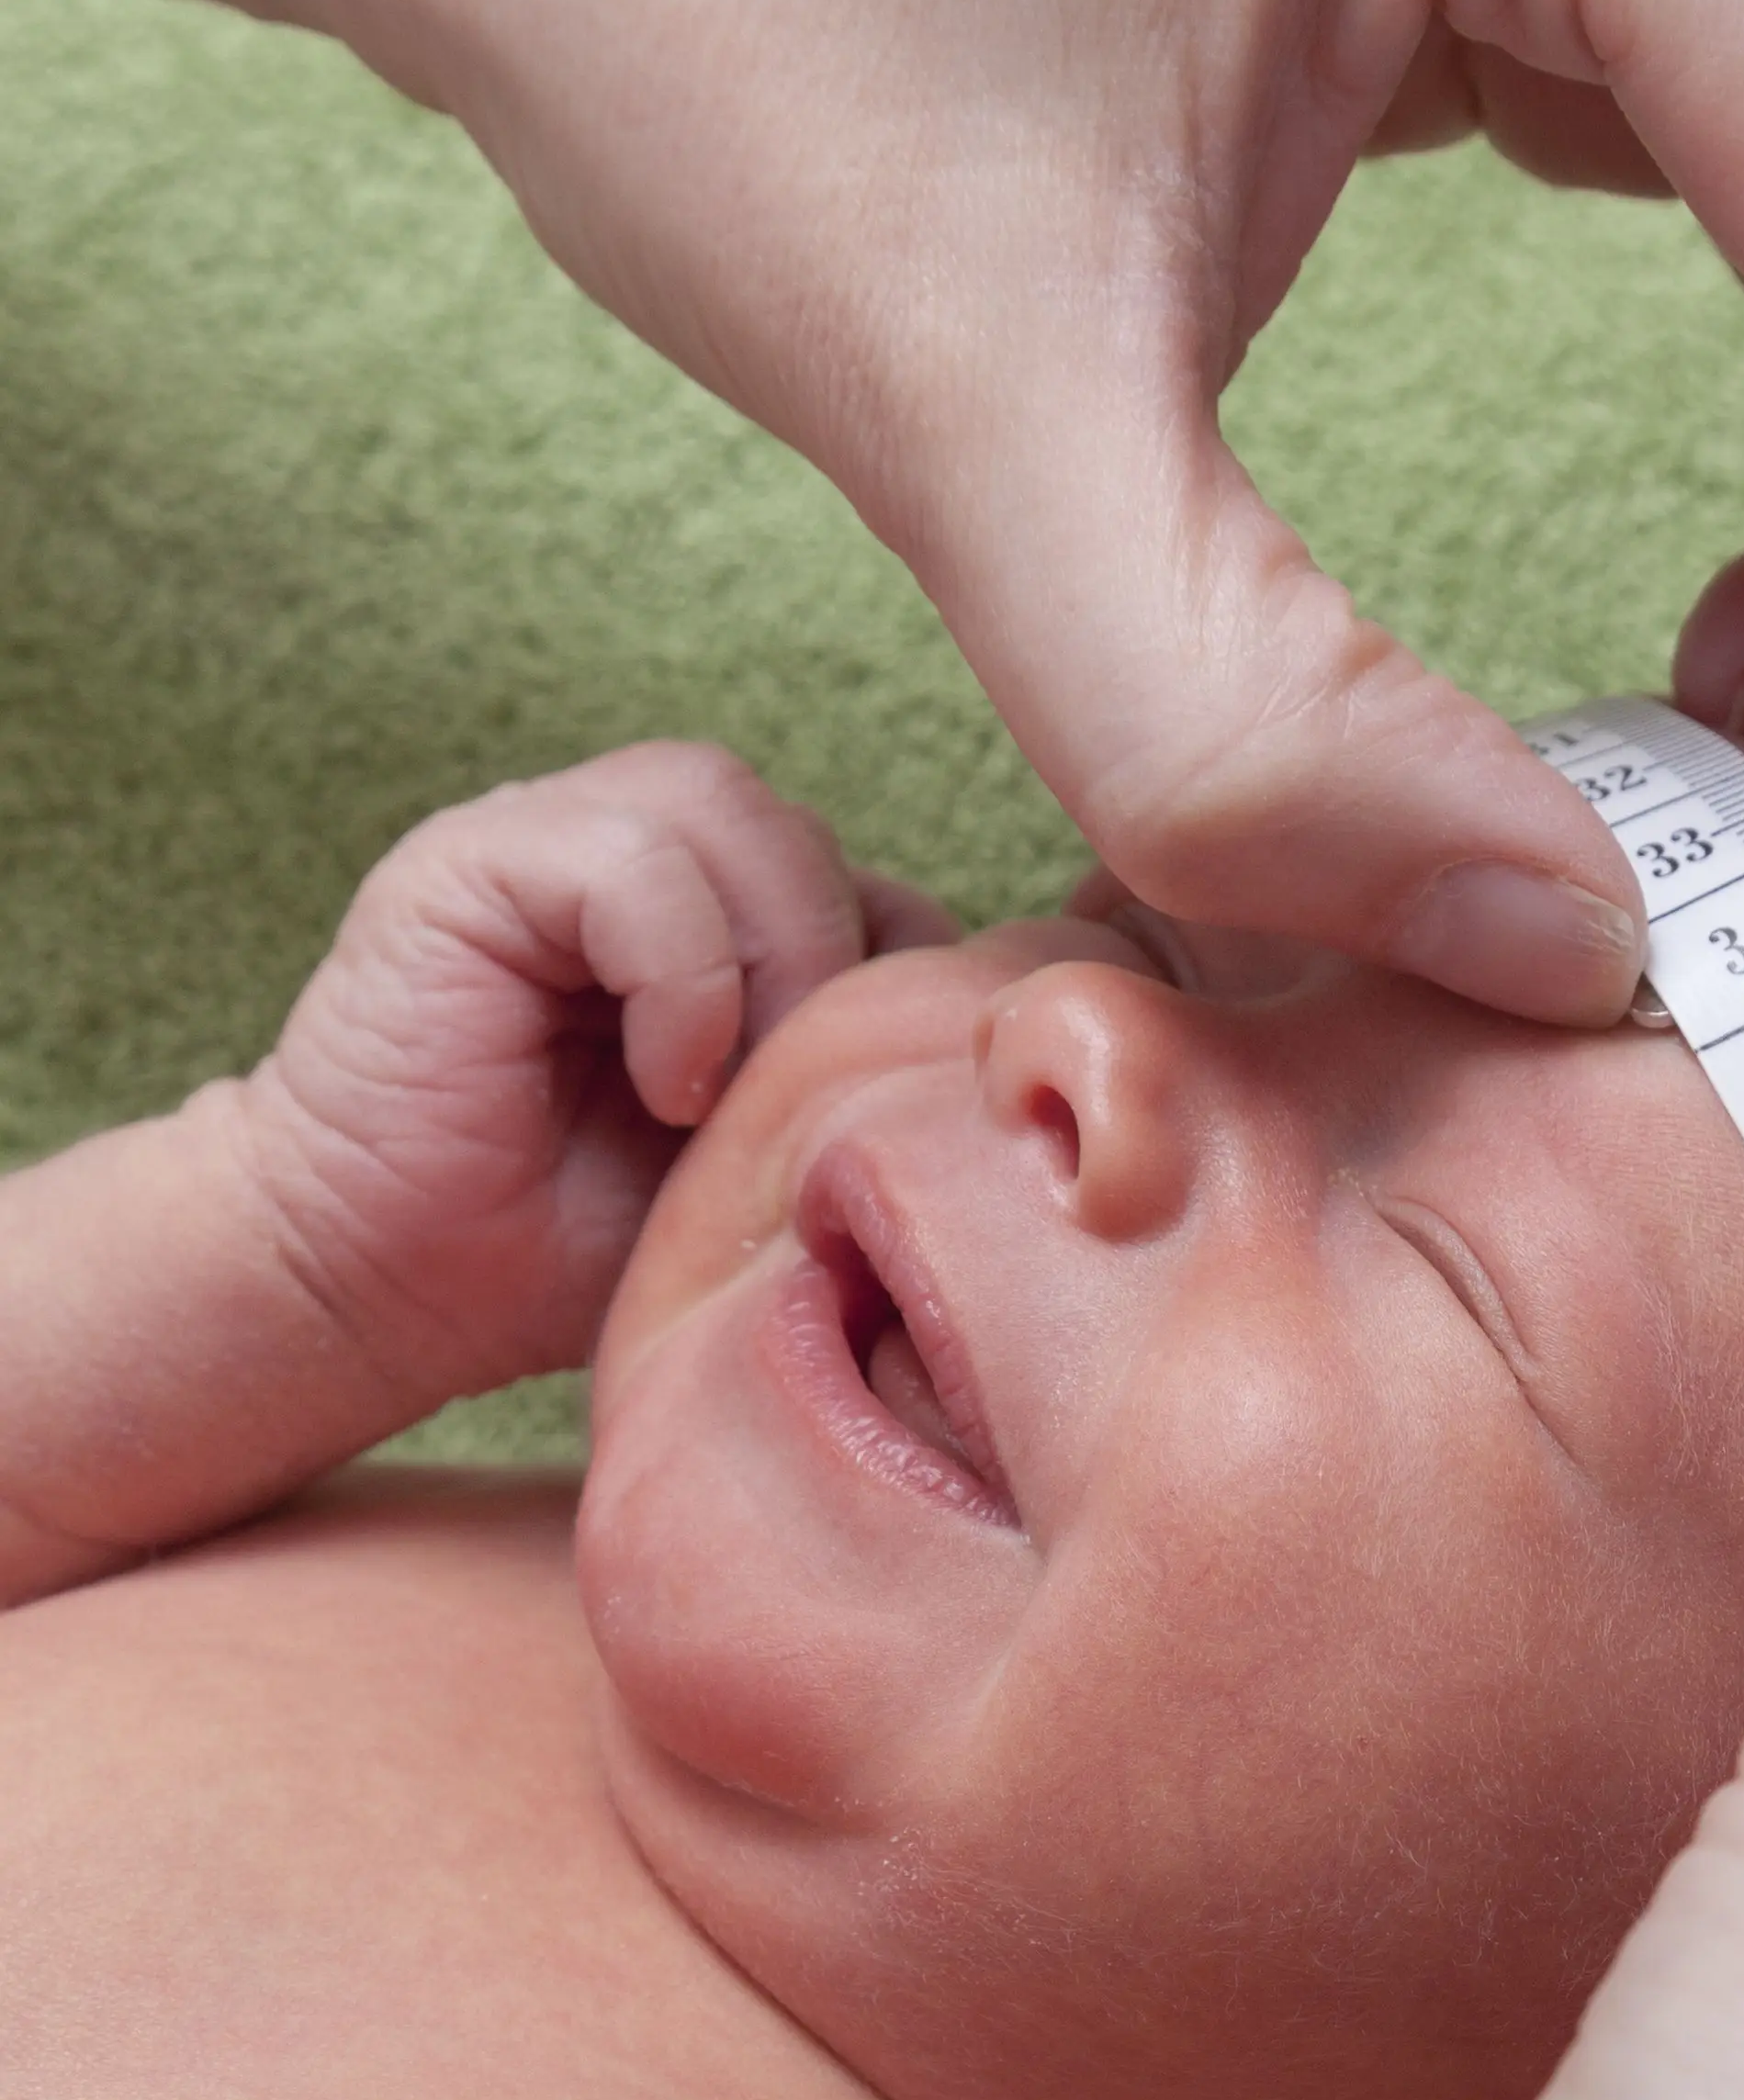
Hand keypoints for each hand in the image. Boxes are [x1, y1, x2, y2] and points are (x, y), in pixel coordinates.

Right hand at [239, 744, 950, 1412]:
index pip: (884, 896)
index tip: (868, 1130)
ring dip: (764, 964)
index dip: (901, 1003)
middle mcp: (646, 855)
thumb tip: (1002, 1056)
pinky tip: (663, 1082)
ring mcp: (556, 838)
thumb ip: (857, 1086)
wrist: (385, 1288)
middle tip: (797, 1116)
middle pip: (818, 838)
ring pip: (735, 810)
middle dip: (840, 979)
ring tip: (722, 1098)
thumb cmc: (574, 1249)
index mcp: (728, 919)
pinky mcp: (473, 858)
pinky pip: (632, 854)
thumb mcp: (766, 1173)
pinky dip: (678, 972)